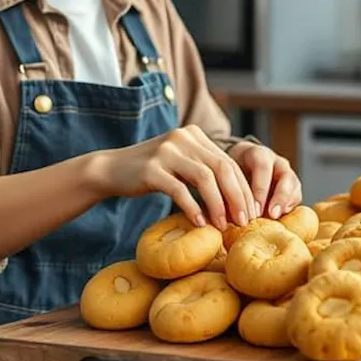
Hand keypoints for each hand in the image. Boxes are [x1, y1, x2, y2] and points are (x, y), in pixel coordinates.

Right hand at [93, 125, 254, 230]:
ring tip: (224, 226)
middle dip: (237, 196)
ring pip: (205, 178)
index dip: (243, 188)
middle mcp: (183, 138)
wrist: (111, 169)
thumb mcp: (180, 164)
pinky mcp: (151, 169)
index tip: (250, 212)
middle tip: (244, 221)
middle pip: (222, 167)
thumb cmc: (151, 173)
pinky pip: (179, 190)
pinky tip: (201, 223)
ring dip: (219, 204)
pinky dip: (193, 208)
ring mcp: (166, 151)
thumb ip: (204, 171)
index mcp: (194, 135)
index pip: (228, 161)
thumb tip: (237, 201)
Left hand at [228, 142, 301, 219]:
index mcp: (257, 154)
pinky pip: (296, 195)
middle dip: (279, 196)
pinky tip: (279, 217)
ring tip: (276, 218)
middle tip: (271, 214)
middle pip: (284, 175)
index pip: (262, 166)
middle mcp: (275, 161)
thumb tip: (225, 214)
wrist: (241, 166)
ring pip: (294, 185)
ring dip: (286, 203)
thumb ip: (227, 190)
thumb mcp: (226, 175)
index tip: (253, 210)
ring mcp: (286, 172)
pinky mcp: (292, 185)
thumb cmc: (231, 174)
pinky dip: (289, 207)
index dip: (259, 188)